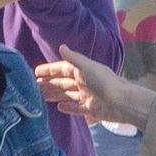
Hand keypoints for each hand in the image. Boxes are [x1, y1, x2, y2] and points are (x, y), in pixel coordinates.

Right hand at [34, 46, 155, 126]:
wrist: (121, 102)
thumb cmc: (104, 82)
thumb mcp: (87, 67)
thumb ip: (73, 58)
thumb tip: (61, 46)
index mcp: (82, 71)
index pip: (62, 69)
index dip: (49, 70)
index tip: (36, 73)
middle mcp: (84, 82)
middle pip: (62, 82)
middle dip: (49, 83)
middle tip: (34, 86)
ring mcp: (86, 96)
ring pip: (66, 94)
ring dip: (54, 94)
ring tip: (41, 97)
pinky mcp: (90, 109)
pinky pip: (76, 108)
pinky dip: (67, 107)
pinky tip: (59, 107)